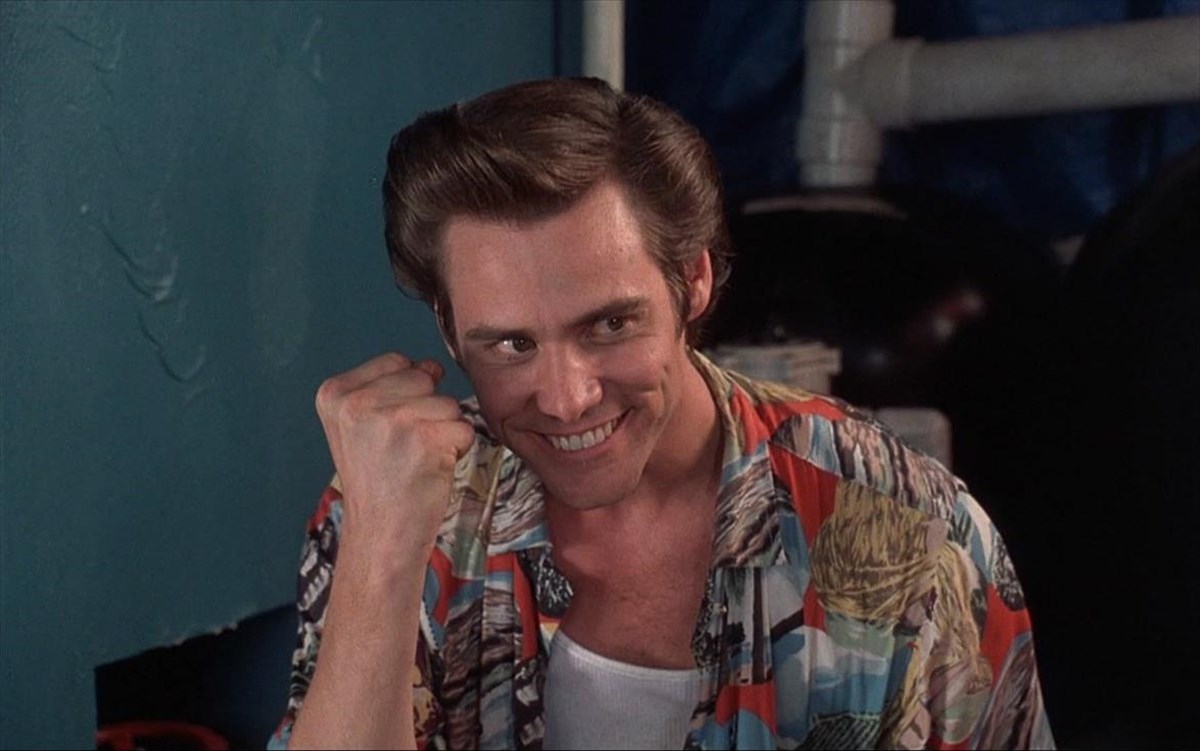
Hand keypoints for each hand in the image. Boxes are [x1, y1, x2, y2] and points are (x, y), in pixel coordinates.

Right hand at [315, 352, 474, 564]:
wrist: (380, 533)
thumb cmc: (377, 481)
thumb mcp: (358, 425)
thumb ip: (388, 387)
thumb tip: (433, 365)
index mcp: (335, 393)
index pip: (396, 361)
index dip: (405, 393)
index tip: (387, 431)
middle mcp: (358, 402)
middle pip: (424, 377)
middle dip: (426, 410)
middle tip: (403, 449)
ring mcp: (392, 418)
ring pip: (448, 402)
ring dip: (443, 432)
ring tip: (415, 460)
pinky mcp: (425, 438)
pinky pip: (464, 427)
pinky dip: (457, 449)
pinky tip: (430, 470)